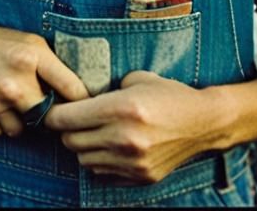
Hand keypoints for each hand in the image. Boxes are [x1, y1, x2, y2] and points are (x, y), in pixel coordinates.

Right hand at [0, 23, 89, 139]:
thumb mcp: (24, 39)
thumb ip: (48, 61)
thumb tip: (74, 87)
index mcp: (31, 57)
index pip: (72, 87)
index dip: (83, 98)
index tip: (86, 103)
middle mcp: (15, 83)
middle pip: (48, 115)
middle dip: (46, 110)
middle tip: (41, 101)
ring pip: (23, 129)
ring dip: (20, 119)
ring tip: (10, 98)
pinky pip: (0, 133)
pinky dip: (0, 123)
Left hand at [44, 70, 220, 183]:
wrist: (202, 123)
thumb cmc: (169, 95)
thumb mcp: (136, 79)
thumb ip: (106, 89)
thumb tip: (81, 97)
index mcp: (121, 108)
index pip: (66, 118)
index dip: (54, 113)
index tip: (54, 109)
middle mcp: (123, 138)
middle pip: (70, 141)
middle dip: (67, 129)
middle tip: (75, 119)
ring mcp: (131, 162)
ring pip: (83, 159)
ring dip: (84, 146)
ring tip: (95, 132)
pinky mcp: (139, 178)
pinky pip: (102, 173)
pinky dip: (100, 161)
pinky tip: (111, 147)